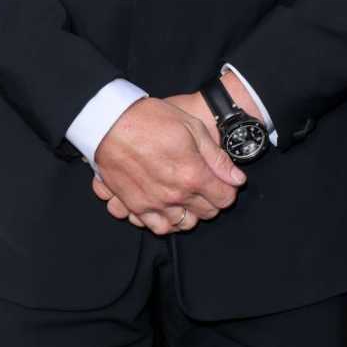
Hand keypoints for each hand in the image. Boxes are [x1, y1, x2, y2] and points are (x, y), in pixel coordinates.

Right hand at [91, 94, 245, 235]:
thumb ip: (216, 158)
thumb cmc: (151, 119)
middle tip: (205, 185)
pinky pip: (158, 227)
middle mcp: (175, 194)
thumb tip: (237, 179)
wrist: (109, 122)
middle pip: (207, 213)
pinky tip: (168, 207)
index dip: (228, 189)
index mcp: (193, 174)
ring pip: (184, 224)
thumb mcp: (192, 128)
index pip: (225, 198)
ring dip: (190, 212)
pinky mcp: (135, 205)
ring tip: (186, 197)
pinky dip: (167, 222)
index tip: (223, 181)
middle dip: (211, 200)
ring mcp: (154, 203)